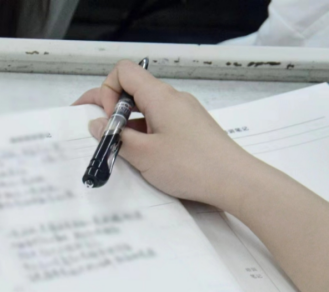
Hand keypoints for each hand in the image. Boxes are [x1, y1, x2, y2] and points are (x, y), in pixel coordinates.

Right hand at [74, 60, 259, 210]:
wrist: (235, 181)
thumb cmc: (191, 166)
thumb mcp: (144, 154)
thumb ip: (115, 137)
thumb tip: (97, 125)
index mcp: (160, 96)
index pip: (124, 72)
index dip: (108, 91)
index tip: (108, 119)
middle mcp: (172, 98)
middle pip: (133, 90)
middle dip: (110, 107)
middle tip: (93, 126)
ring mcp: (183, 113)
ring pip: (146, 108)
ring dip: (127, 123)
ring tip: (117, 148)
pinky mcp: (191, 128)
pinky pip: (160, 121)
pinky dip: (144, 132)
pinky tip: (141, 154)